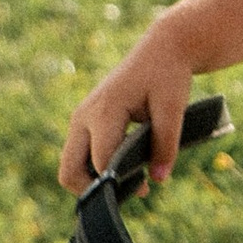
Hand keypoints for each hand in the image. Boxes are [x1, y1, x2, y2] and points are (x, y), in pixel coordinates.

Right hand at [59, 26, 191, 194]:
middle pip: (69, 171)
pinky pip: (79, 156)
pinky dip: (95, 169)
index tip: (144, 188)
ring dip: (94, 180)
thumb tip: (159, 179)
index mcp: (104, 111)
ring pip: (71, 166)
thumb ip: (167, 143)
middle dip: (94, 190)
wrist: (161, 50)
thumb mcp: (173, 106)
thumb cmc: (168, 75)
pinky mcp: (84, 122)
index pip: (101, 163)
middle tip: (129, 192)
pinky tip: (125, 170)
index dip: (119, 182)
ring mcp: (80, 119)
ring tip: (133, 183)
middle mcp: (83, 117)